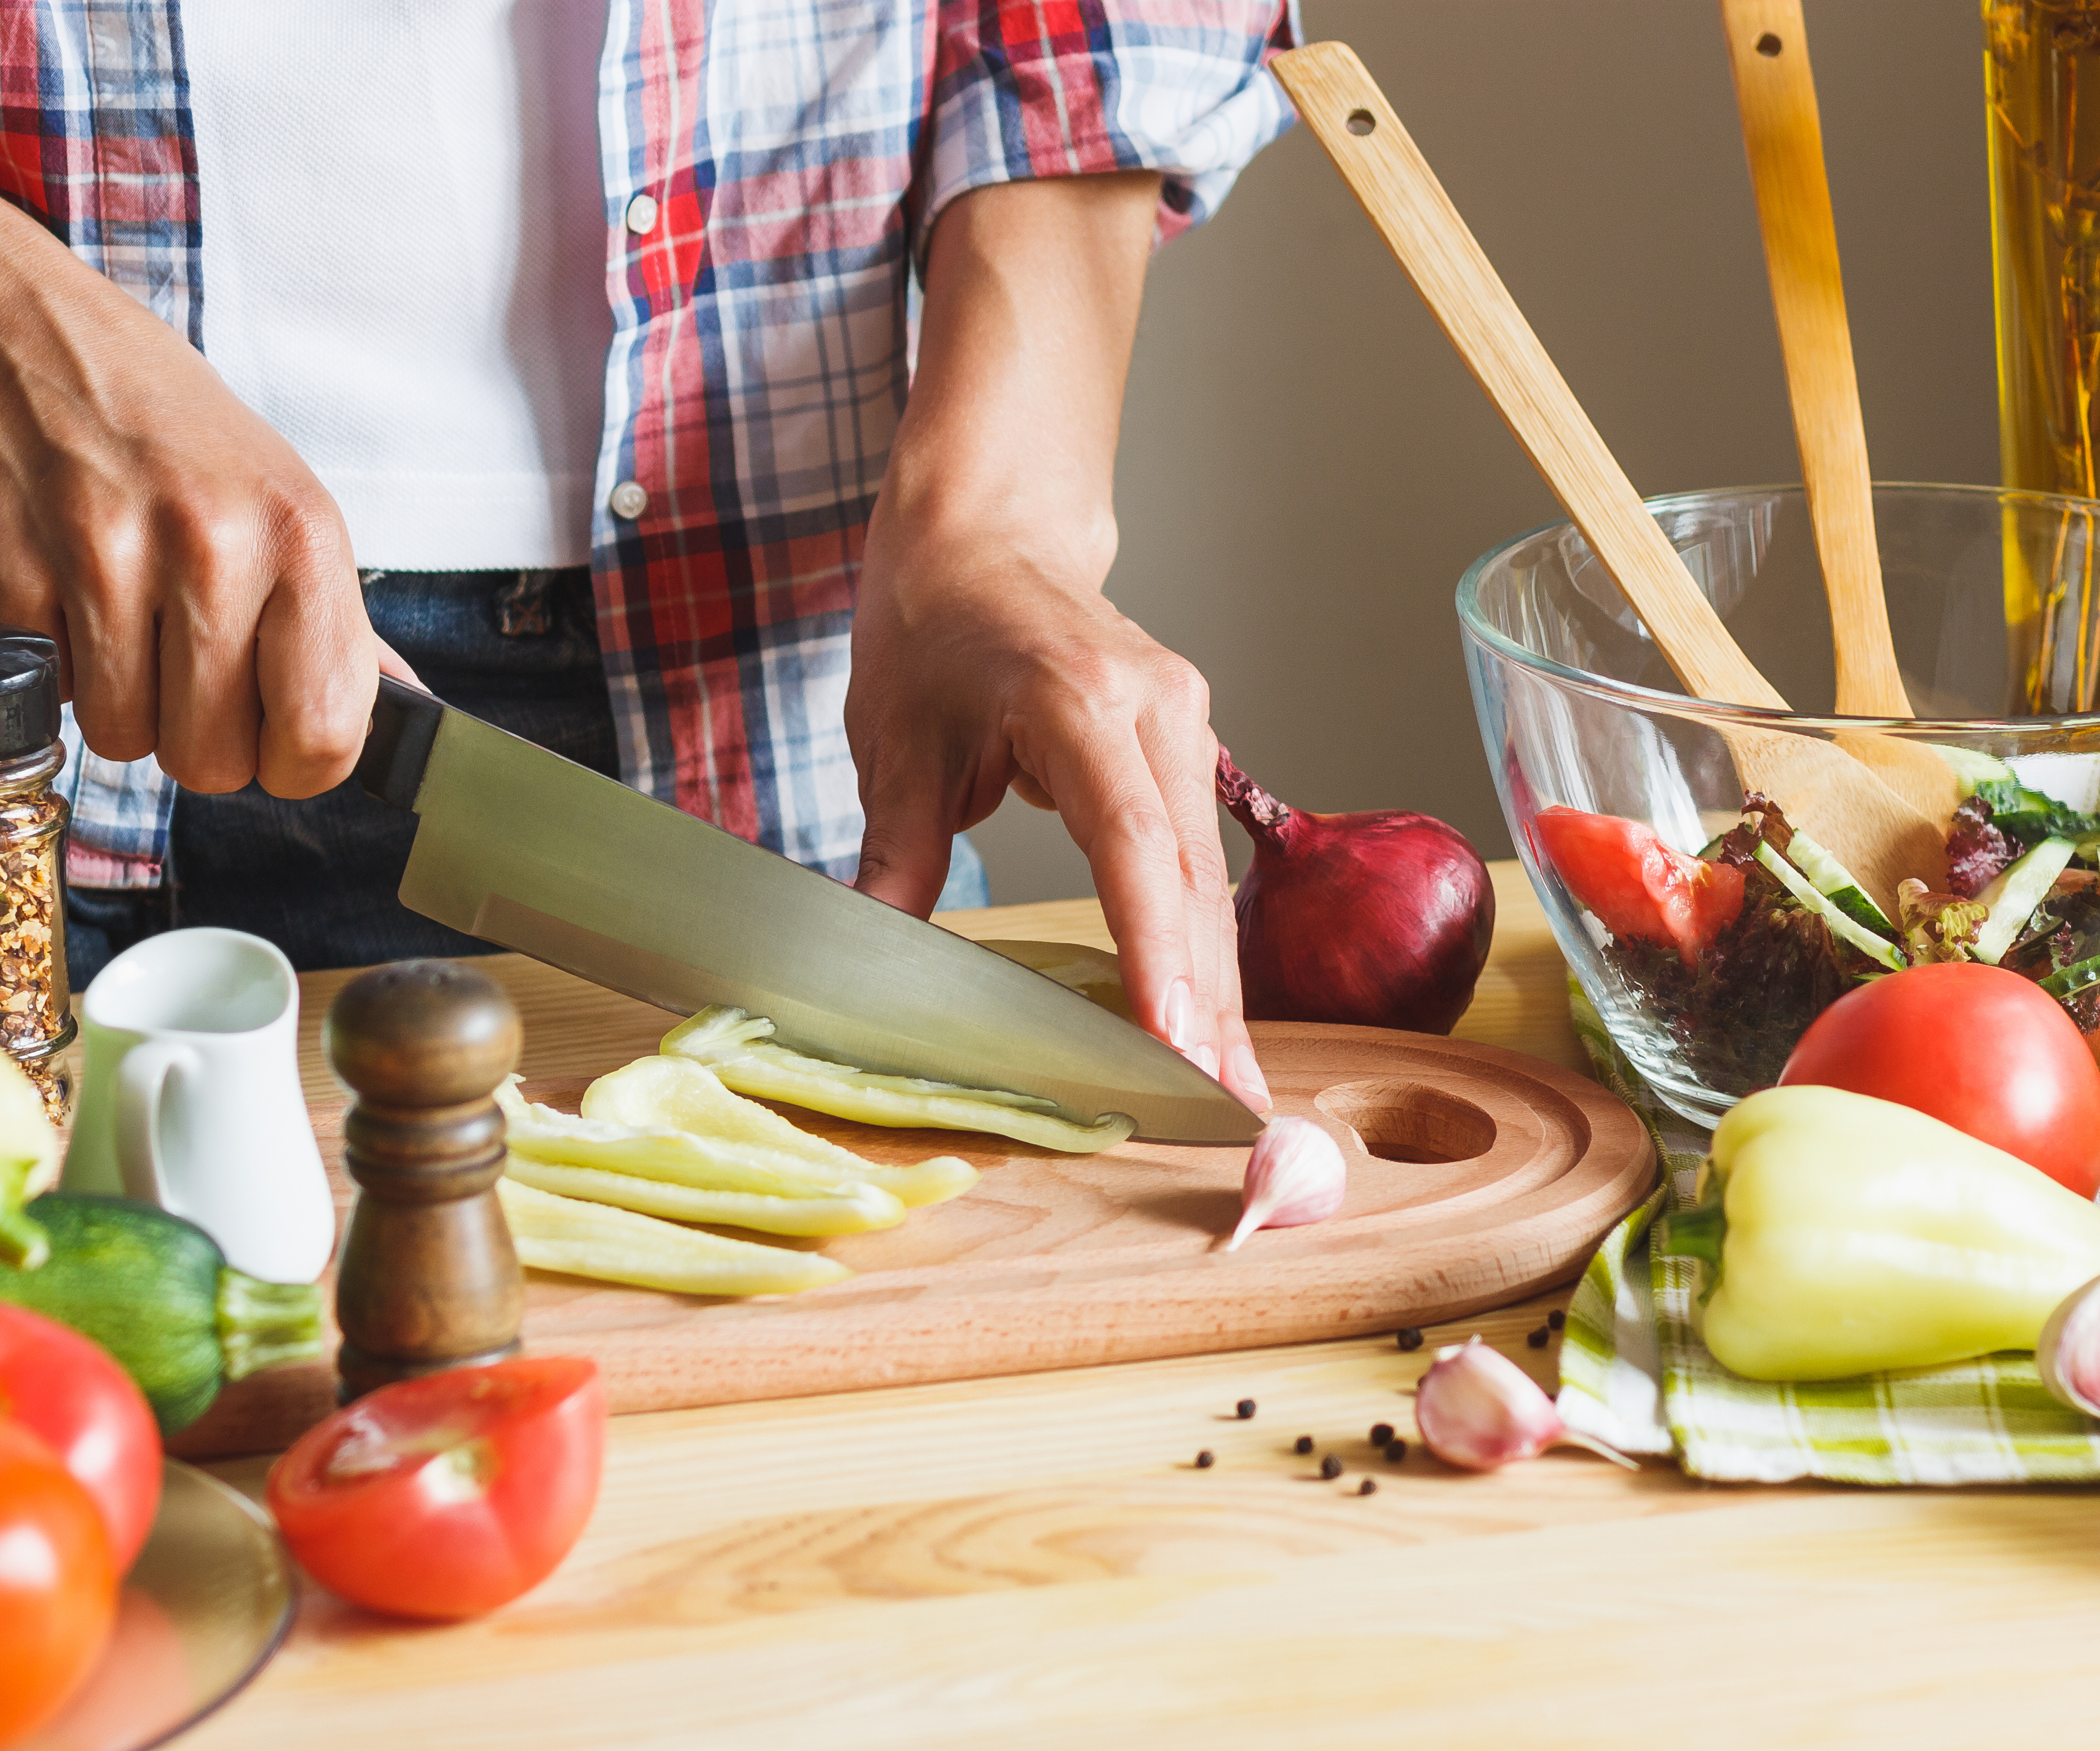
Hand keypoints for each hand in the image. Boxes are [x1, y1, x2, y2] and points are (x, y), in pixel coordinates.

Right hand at [0, 100, 381, 796]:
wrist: (11, 330)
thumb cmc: (161, 430)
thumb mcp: (281, 502)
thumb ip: (336, 620)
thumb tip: (408, 711)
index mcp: (303, 536)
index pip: (325, 735)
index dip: (290, 761)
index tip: (266, 730)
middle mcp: (217, 546)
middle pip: (216, 760)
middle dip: (192, 736)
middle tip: (174, 660)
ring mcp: (109, 557)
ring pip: (126, 739)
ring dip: (117, 703)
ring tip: (116, 615)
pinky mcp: (10, 573)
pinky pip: (46, 692)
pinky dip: (51, 662)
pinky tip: (60, 589)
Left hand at [846, 172, 1268, 1113]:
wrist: (988, 525)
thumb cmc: (934, 618)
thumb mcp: (894, 739)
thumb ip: (897, 855)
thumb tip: (872, 960)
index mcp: (1082, 701)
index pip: (1134, 850)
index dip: (1157, 958)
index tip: (1171, 1045)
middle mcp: (1157, 710)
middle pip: (1191, 882)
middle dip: (1207, 1005)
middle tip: (1226, 1110)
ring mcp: (1184, 723)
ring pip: (1207, 881)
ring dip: (1214, 986)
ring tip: (1227, 1088)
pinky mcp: (1186, 743)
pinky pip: (1196, 859)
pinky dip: (1197, 940)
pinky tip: (1202, 1015)